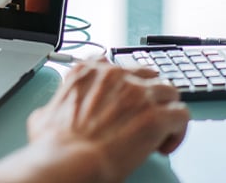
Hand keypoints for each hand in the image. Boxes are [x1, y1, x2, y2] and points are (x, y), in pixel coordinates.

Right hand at [24, 59, 189, 181]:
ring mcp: (139, 93)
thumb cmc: (55, 143)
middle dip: (150, 95)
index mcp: (89, 71)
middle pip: (149, 75)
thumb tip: (51, 115)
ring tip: (158, 132)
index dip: (126, 83)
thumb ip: (54, 105)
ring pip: (170, 92)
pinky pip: (181, 115)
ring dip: (166, 110)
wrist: (68, 161)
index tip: (127, 97)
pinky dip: (176, 131)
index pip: (118, 64)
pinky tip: (163, 145)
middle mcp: (116, 75)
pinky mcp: (157, 116)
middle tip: (145, 116)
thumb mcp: (44, 114)